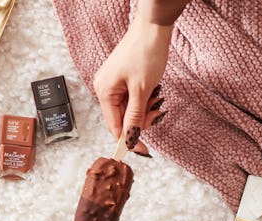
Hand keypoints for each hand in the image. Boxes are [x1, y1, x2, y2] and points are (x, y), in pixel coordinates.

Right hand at [93, 16, 170, 155]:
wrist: (153, 27)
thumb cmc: (146, 53)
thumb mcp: (142, 90)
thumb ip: (135, 117)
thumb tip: (130, 139)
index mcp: (104, 91)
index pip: (114, 127)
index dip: (130, 140)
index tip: (145, 151)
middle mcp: (105, 88)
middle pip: (123, 119)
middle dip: (142, 119)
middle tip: (157, 111)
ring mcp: (113, 83)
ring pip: (130, 109)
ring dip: (145, 108)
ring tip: (156, 95)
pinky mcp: (123, 79)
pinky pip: (133, 98)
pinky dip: (145, 99)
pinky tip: (153, 89)